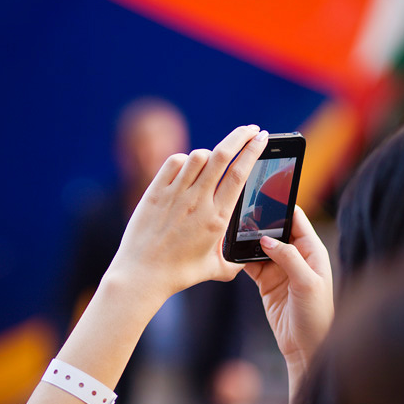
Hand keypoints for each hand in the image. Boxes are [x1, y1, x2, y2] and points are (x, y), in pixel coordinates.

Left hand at [105, 125, 267, 299]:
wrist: (141, 275)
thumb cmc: (178, 274)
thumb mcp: (214, 270)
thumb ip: (234, 262)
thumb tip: (247, 258)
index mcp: (217, 219)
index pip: (240, 174)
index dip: (253, 151)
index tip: (262, 138)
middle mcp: (197, 202)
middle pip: (222, 156)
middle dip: (241, 136)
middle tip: (251, 129)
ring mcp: (174, 195)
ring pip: (198, 156)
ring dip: (209, 154)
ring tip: (212, 161)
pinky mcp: (154, 193)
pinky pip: (173, 162)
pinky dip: (183, 160)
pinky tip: (186, 169)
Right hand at [243, 207, 333, 368]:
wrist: (306, 347)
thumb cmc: (316, 316)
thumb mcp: (306, 284)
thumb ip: (288, 258)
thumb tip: (266, 238)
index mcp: (312, 251)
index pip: (296, 219)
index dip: (281, 206)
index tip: (263, 193)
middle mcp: (296, 256)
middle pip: (274, 229)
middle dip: (258, 221)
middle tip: (239, 212)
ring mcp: (279, 268)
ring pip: (259, 245)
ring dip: (247, 240)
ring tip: (230, 231)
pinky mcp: (266, 281)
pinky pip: (250, 263)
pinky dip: (240, 258)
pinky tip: (230, 253)